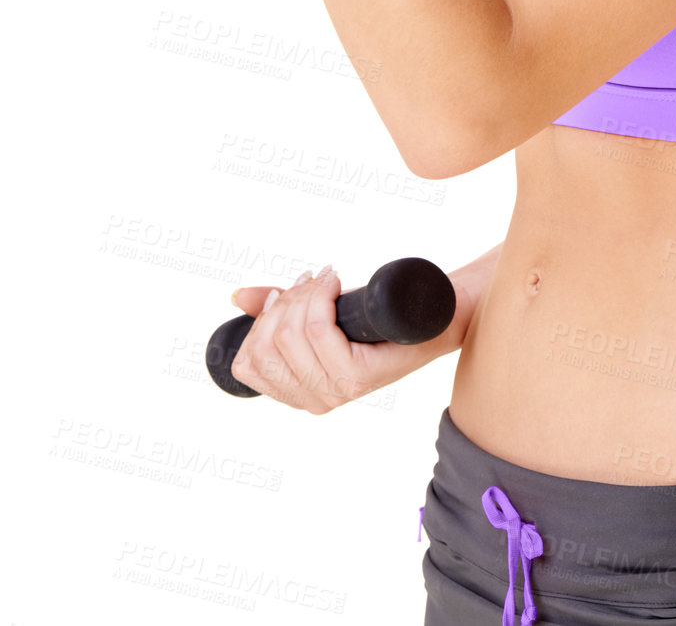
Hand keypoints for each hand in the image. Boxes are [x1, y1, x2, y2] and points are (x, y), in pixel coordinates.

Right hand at [229, 264, 453, 414]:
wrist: (431, 316)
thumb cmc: (375, 319)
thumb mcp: (319, 314)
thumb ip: (277, 312)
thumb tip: (237, 297)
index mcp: (299, 395)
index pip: (247, 364)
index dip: (259, 322)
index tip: (281, 294)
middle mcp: (316, 401)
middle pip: (268, 345)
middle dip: (283, 302)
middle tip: (310, 281)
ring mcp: (338, 391)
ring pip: (292, 334)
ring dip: (304, 295)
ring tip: (325, 280)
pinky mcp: (360, 376)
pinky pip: (319, 330)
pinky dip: (321, 297)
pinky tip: (335, 284)